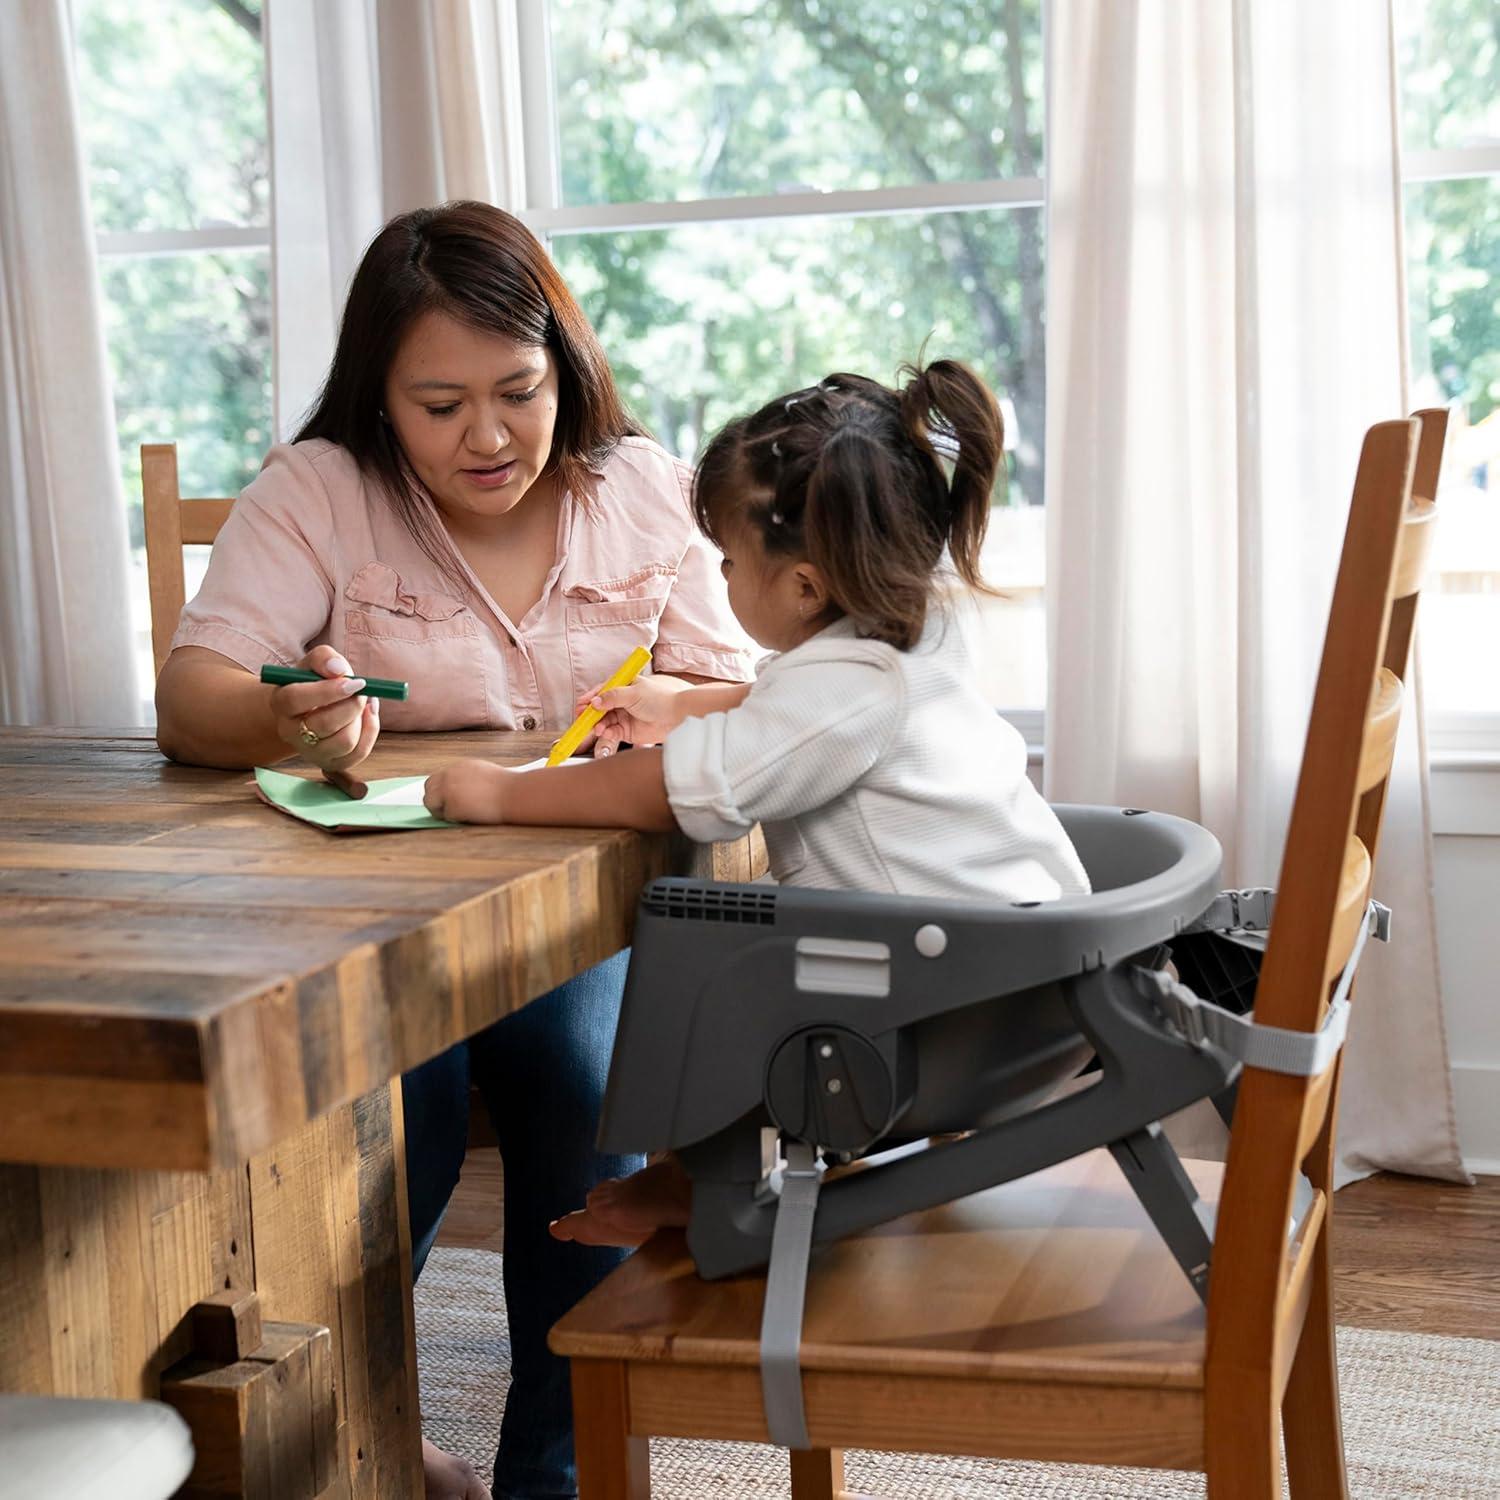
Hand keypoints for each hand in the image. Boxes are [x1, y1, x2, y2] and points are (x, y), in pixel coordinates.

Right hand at [268, 645, 379, 772]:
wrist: (310, 709)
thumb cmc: (313, 682)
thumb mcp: (315, 663)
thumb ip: (324, 658)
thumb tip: (340, 670)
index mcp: (280, 702)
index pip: (296, 699)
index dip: (328, 691)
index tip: (354, 682)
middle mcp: (290, 732)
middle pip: (324, 724)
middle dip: (352, 705)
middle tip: (362, 690)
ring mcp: (309, 752)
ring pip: (344, 741)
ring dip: (361, 718)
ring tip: (362, 702)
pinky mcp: (330, 764)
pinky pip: (358, 753)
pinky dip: (370, 731)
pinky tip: (367, 715)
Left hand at [423, 758, 509, 822]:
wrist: (516, 793)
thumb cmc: (507, 787)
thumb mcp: (484, 774)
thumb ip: (467, 780)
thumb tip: (458, 792)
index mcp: (459, 766)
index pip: (437, 778)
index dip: (441, 791)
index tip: (448, 799)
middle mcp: (450, 775)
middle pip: (428, 789)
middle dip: (435, 800)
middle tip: (447, 811)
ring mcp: (449, 790)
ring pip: (430, 803)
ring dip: (441, 810)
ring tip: (459, 815)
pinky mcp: (452, 805)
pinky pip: (445, 816)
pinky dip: (455, 818)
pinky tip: (470, 816)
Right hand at [576, 673, 691, 756]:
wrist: (677, 717)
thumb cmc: (659, 699)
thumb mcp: (633, 693)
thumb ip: (612, 697)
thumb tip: (594, 702)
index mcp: (624, 686)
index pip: (602, 690)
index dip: (590, 698)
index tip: (580, 705)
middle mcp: (622, 701)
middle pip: (600, 707)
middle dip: (590, 713)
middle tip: (581, 719)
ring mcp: (624, 715)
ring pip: (604, 720)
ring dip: (598, 724)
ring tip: (596, 727)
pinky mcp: (627, 730)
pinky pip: (612, 731)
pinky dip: (607, 732)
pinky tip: (605, 732)